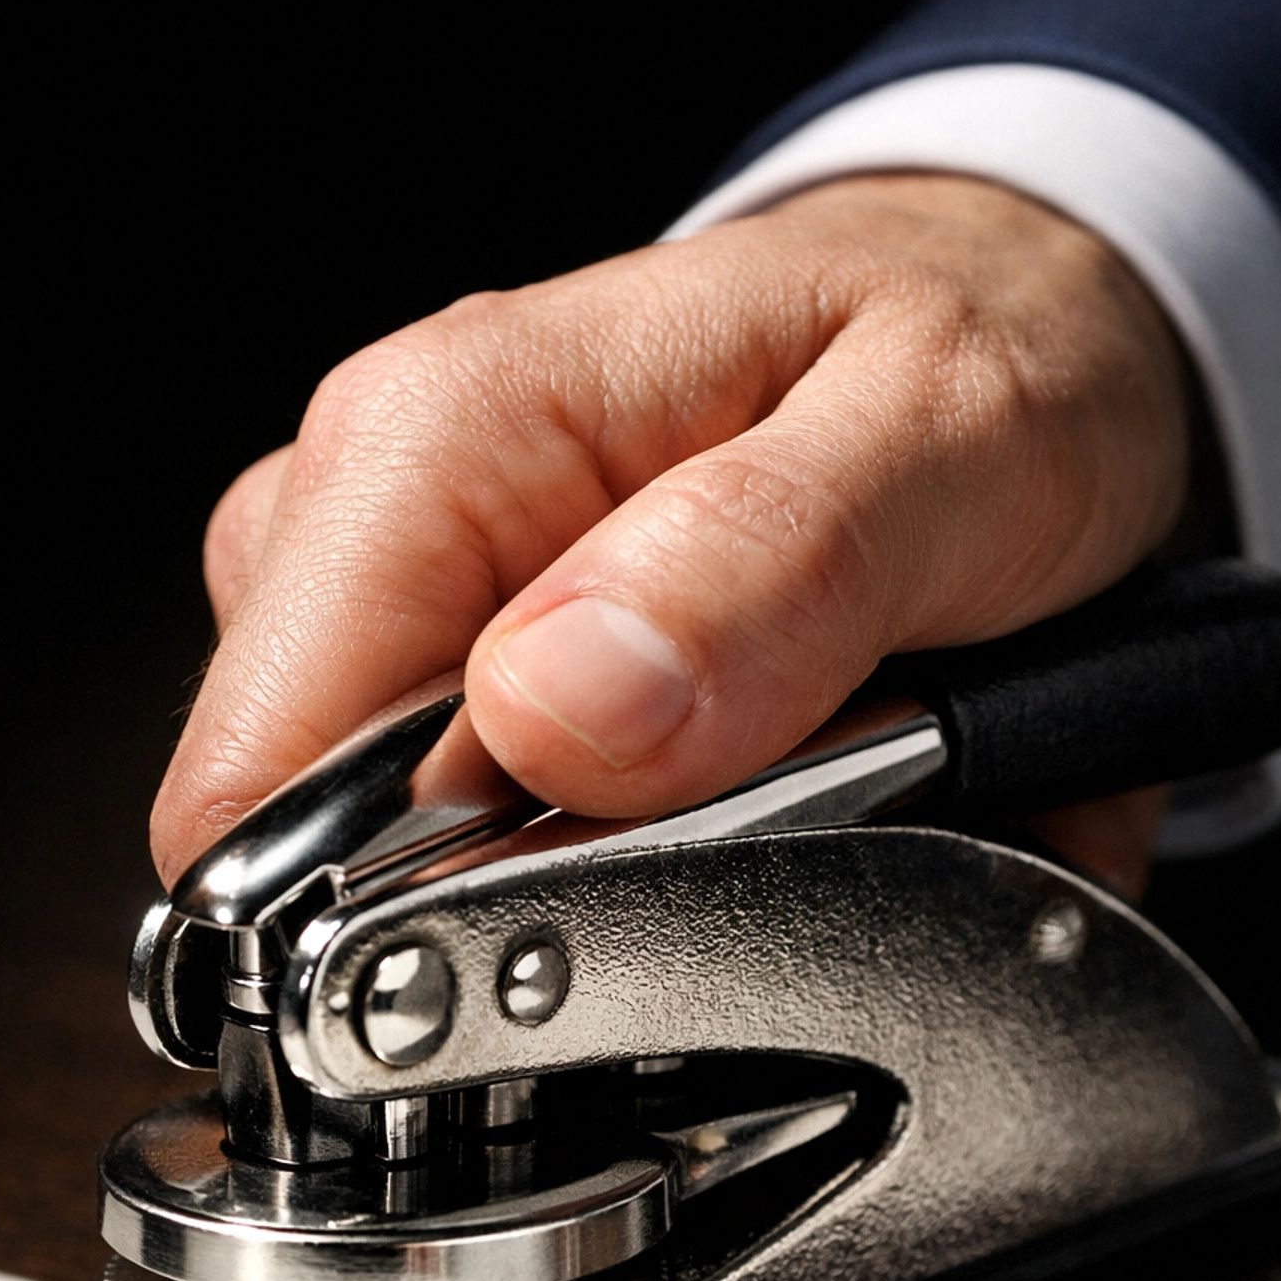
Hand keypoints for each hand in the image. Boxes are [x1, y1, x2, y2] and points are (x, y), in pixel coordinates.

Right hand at [152, 174, 1189, 900]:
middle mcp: (380, 515)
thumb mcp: (955, 436)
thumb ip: (769, 569)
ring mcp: (410, 606)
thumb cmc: (980, 346)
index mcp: (440, 433)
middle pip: (320, 855)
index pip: (259, 781)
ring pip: (400, 874)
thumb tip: (552, 714)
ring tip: (775, 778)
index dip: (394, 934)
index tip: (595, 959)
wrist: (1020, 321)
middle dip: (533, 910)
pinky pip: (480, 847)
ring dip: (592, 891)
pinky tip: (731, 784)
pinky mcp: (460, 676)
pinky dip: (617, 864)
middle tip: (756, 822)